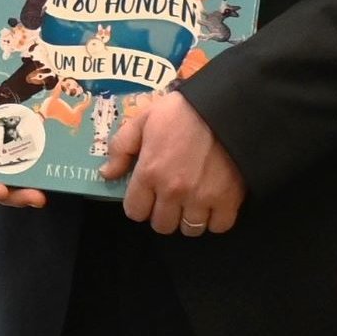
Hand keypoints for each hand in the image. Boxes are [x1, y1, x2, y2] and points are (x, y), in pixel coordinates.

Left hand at [102, 89, 246, 235]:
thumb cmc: (181, 111)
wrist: (226, 107)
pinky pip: (218, 226)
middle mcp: (173, 191)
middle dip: (162, 213)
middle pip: (162, 225)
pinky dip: (215, 220)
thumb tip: (107, 174)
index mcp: (149, 172)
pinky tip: (212, 205)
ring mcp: (202, 198)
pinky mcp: (229, 199)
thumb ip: (121, 148)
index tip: (146, 195)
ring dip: (188, 218)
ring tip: (191, 203)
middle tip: (169, 199)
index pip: (135, 211)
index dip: (139, 205)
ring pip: (189, 229)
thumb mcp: (142, 120)